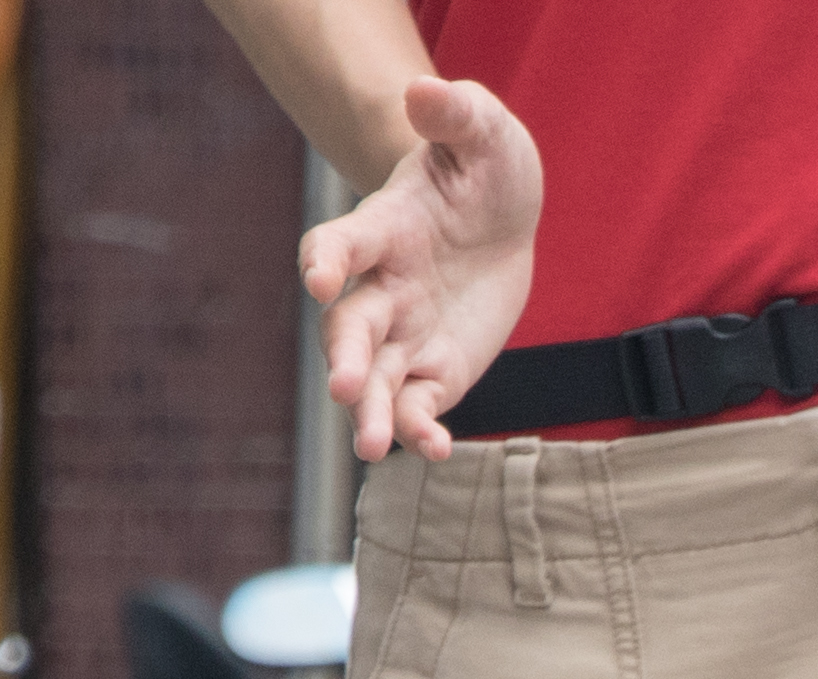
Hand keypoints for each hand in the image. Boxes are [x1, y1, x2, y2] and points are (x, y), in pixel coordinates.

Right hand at [303, 76, 540, 463]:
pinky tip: (437, 450)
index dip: (326, 259)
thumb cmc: (481, 166)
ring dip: (371, 412)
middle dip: (345, 357)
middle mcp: (382, 287)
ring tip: (374, 448)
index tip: (317, 277)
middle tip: (345, 389)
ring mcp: (405, 333)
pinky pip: (419, 405)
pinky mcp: (435, 369)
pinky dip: (421, 430)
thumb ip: (455, 113)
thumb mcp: (482, 131)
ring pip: (375, 379)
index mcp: (383, 229)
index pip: (340, 244)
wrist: (500, 216)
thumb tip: (425, 90)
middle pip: (349, 326)